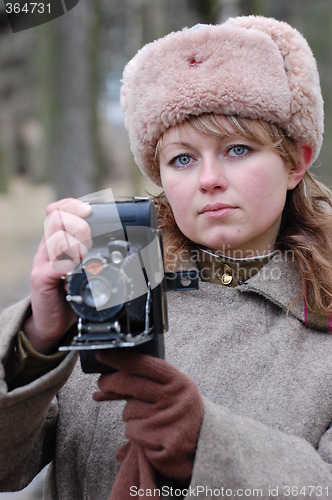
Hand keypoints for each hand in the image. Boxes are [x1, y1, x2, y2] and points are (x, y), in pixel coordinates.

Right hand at [23, 198, 91, 353]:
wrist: (53, 321)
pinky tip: (74, 270)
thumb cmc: (71, 293)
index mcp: (59, 241)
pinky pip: (51, 266)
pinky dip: (66, 264)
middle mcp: (48, 248)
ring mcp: (43, 263)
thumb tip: (121, 243)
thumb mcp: (84, 269)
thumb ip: (94, 255)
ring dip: (74, 242)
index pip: (58, 211)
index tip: (89, 210)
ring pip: (54, 238)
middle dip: (77, 222)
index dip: (72, 205)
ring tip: (83, 254)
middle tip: (88, 235)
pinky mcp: (41, 280)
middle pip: (55, 218)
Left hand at [93, 350, 203, 493]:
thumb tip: (104, 383)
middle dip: (111, 383)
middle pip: (130, 384)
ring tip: (150, 421)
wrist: (206, 445)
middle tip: (102, 383)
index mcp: (178, 382)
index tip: (102, 354)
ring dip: (131, 416)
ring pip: (129, 412)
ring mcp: (168, 421)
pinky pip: (133, 433)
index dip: (119, 358)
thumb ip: (143, 384)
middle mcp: (174, 398)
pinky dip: (137, 435)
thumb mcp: (172, 391)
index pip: (143, 365)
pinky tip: (152, 437)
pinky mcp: (163, 444)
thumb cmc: (181, 412)